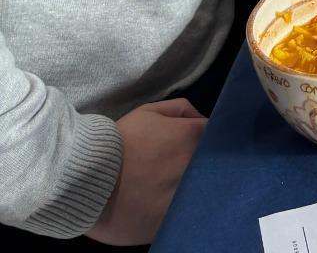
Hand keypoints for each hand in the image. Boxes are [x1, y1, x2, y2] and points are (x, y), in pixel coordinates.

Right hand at [87, 98, 205, 245]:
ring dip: (190, 184)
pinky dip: (176, 206)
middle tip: (179, 164)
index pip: (215, 135)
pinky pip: (182, 211)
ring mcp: (184, 196)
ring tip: (168, 184)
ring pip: (199, 189)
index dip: (205, 137)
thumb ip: (180, 110)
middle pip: (210, 163)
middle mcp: (194, 166)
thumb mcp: (148, 112)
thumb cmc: (118, 142)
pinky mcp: (170, 221)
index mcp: (192, 137)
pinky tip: (161, 202)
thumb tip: (198, 120)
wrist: (86, 182)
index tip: (193, 142)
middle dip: (199, 161)